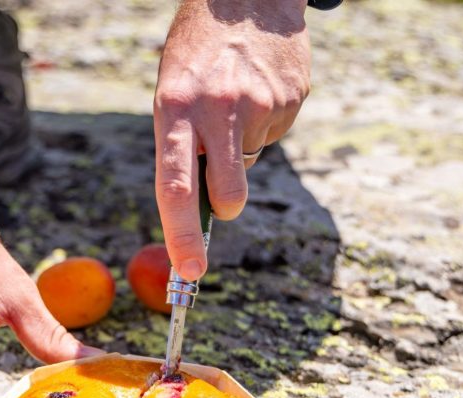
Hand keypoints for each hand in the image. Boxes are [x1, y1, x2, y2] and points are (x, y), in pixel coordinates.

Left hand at [154, 0, 310, 279]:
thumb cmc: (196, 59)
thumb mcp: (171, 97)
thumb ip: (182, 151)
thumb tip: (205, 210)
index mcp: (174, 111)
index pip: (174, 188)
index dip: (182, 236)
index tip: (190, 272)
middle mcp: (216, 110)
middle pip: (226, 193)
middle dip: (226, 203)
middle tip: (222, 187)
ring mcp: (258, 103)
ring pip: (252, 164)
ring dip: (243, 151)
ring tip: (235, 106)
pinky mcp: (291, 99)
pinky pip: (275, 135)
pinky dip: (264, 125)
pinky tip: (257, 92)